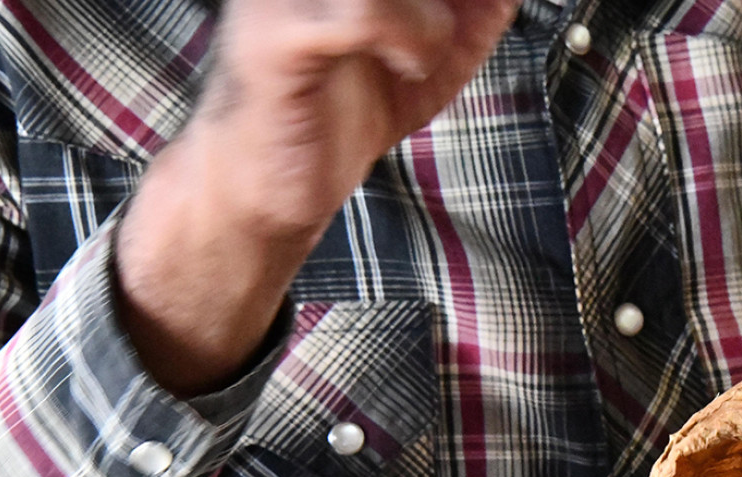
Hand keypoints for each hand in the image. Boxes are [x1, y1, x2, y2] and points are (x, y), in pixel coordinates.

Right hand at [115, 0, 516, 394]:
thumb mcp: (420, 70)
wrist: (259, 192)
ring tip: (420, 58)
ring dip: (432, 20)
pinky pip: (364, 13)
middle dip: (445, 4)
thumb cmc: (331, 122)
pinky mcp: (275, 37)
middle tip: (448, 37)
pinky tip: (407, 66)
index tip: (482, 11)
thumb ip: (466, 27)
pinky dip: (410, 39)